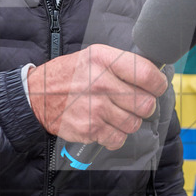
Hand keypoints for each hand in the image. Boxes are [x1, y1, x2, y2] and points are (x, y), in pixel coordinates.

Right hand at [27, 44, 167, 149]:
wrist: (37, 95)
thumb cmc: (72, 74)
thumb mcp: (95, 56)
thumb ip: (123, 63)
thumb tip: (155, 75)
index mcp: (104, 60)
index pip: (147, 74)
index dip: (158, 84)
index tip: (156, 87)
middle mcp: (101, 83)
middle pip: (146, 104)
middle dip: (145, 105)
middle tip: (136, 102)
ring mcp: (95, 108)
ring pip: (134, 123)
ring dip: (129, 121)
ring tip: (116, 113)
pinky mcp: (90, 129)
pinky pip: (118, 139)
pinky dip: (115, 135)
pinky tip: (105, 124)